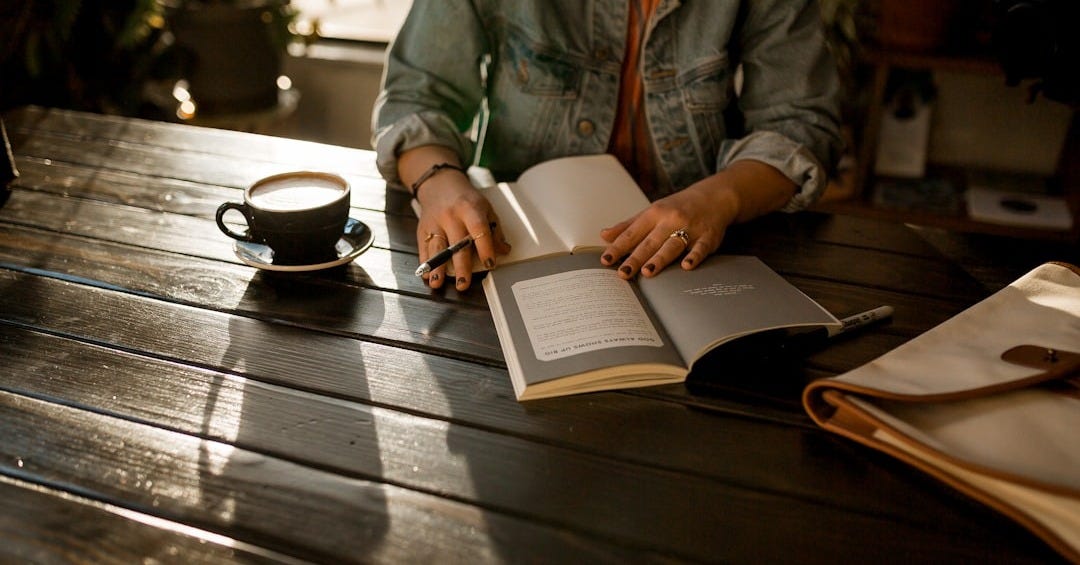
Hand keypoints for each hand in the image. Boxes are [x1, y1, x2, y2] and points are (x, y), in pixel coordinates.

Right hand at [415, 173, 509, 290]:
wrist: (440, 185)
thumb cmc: (466, 199)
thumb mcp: (485, 208)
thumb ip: (494, 230)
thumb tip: (503, 250)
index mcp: (470, 209)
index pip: (479, 230)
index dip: (485, 248)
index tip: (490, 264)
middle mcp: (451, 216)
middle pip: (457, 244)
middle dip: (460, 266)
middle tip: (463, 284)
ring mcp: (435, 222)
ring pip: (436, 247)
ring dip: (437, 267)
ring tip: (438, 283)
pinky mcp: (423, 229)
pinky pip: (423, 248)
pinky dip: (425, 263)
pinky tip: (427, 275)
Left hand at [599, 160, 796, 278]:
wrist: (714, 197)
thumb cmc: (678, 207)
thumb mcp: (652, 212)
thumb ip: (628, 226)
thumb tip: (604, 235)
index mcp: (654, 214)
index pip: (632, 233)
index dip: (618, 247)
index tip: (606, 260)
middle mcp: (671, 220)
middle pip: (650, 242)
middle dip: (636, 258)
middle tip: (623, 273)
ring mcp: (690, 228)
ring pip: (672, 245)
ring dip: (660, 258)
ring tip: (648, 272)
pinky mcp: (708, 236)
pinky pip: (701, 248)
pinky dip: (694, 256)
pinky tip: (686, 266)